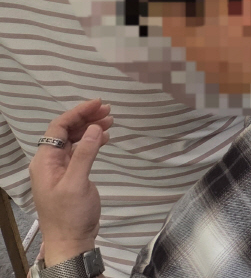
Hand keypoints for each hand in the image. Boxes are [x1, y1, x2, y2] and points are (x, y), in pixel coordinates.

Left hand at [30, 99, 111, 266]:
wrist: (71, 240)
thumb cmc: (70, 213)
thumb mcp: (77, 182)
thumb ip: (85, 153)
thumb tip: (95, 127)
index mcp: (44, 162)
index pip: (58, 128)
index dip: (77, 112)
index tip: (98, 104)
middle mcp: (49, 162)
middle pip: (65, 131)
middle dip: (85, 118)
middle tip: (109, 111)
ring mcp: (60, 169)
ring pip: (73, 139)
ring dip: (90, 128)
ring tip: (111, 120)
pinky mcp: (71, 176)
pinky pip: (79, 151)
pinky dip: (92, 141)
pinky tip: (105, 137)